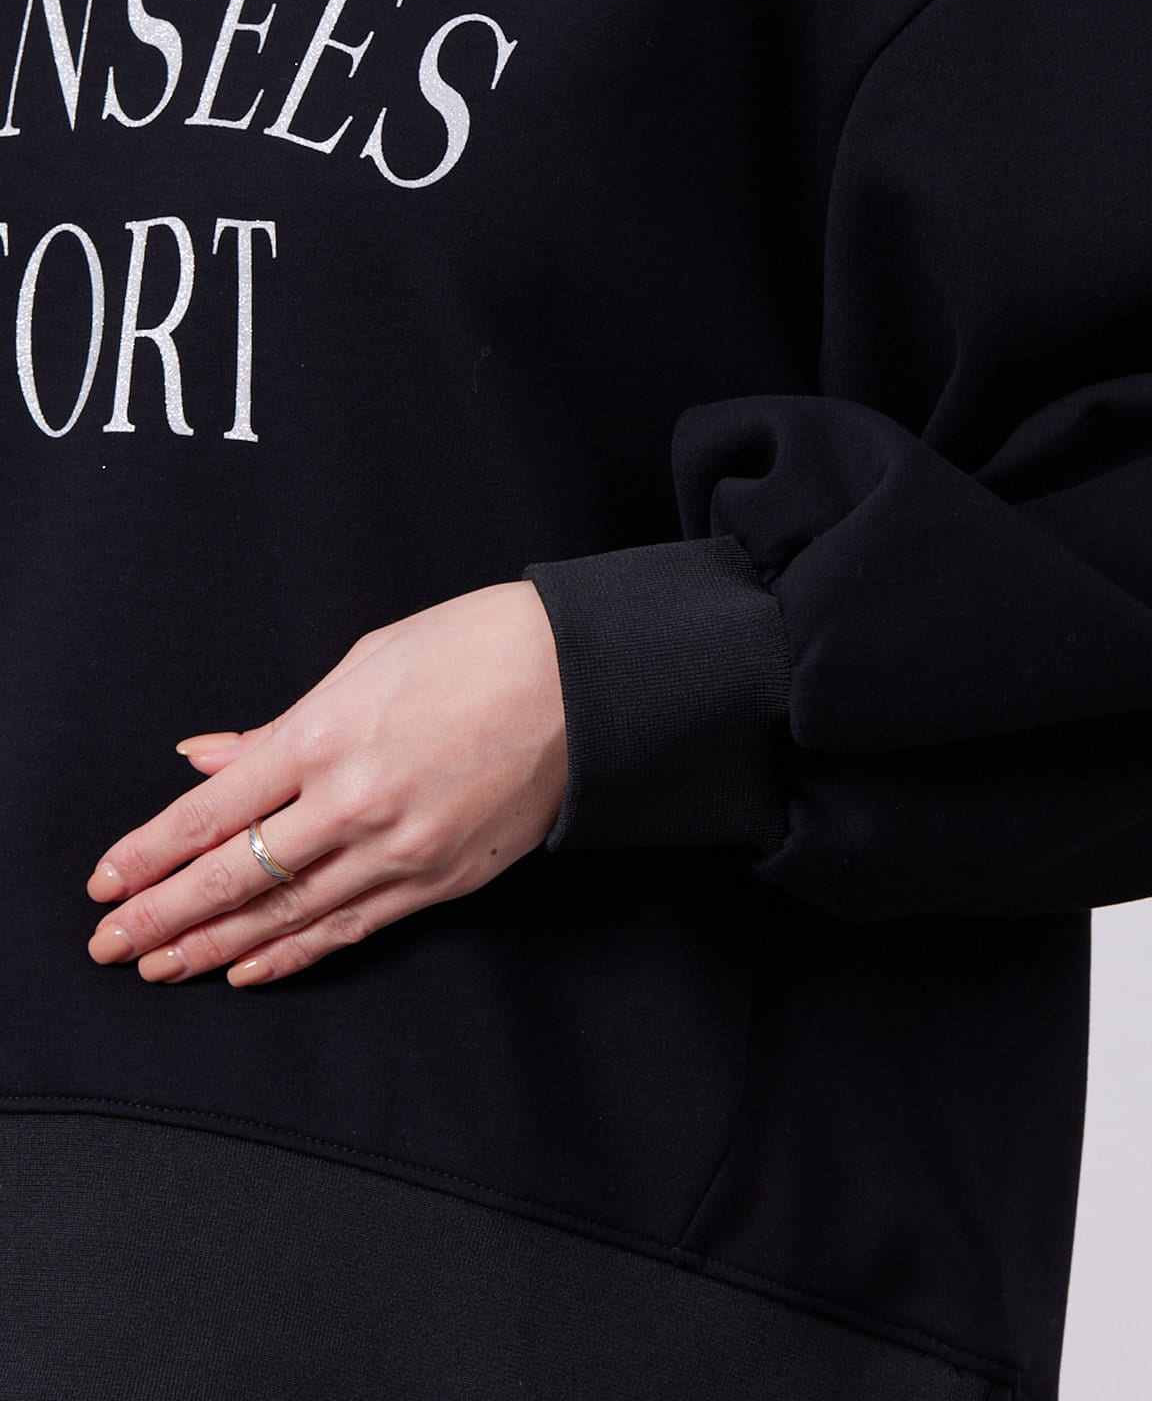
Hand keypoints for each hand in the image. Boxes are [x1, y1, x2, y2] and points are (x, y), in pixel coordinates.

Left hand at [84, 580, 567, 987]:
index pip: (208, 814)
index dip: (147, 856)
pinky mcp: (442, 880)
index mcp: (324, 735)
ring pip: (286, 913)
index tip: (105, 883)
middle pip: (232, 875)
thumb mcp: (362, 664)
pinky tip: (249, 970)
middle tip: (110, 946)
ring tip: (162, 969)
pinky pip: (352, 928)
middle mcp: (353, 801)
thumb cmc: (473, 648)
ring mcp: (399, 849)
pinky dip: (295, 953)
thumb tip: (209, 760)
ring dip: (213, 946)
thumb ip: (280, 725)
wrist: (579, 679)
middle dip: (160, 917)